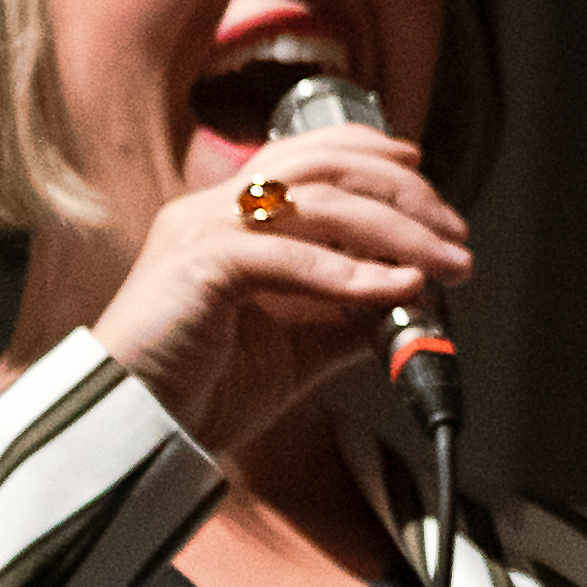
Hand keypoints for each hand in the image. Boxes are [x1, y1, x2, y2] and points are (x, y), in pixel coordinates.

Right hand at [86, 121, 471, 464]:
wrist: (131, 433)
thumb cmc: (194, 390)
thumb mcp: (293, 348)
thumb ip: (346, 315)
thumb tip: (410, 297)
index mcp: (226, 217)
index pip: (308, 154)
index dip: (370, 154)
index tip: (423, 175)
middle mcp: (212, 210)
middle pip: (325, 165)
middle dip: (402, 195)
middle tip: (455, 233)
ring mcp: (201, 231)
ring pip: (317, 201)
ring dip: (394, 231)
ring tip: (444, 262)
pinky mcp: (198, 266)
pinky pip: (288, 256)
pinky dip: (350, 271)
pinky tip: (393, 287)